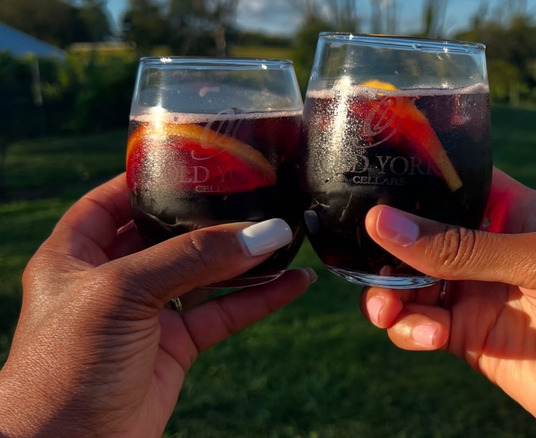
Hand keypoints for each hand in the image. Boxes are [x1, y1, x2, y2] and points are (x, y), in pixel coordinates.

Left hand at [0, 174, 315, 437]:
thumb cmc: (65, 366)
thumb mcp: (122, 292)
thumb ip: (193, 258)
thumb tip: (265, 233)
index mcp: (74, 255)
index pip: (110, 200)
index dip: (147, 178)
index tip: (195, 161)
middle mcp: (110, 280)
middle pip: (167, 234)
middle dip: (210, 217)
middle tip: (256, 194)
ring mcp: (145, 315)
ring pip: (204, 275)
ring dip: (244, 259)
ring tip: (288, 236)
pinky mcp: (175, 348)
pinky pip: (224, 313)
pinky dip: (260, 299)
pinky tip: (294, 283)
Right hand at [360, 168, 535, 436]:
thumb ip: (463, 248)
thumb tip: (384, 223)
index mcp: (519, 213)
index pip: (457, 184)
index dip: (414, 183)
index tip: (368, 188)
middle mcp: (495, 251)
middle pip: (423, 238)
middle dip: (390, 251)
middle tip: (367, 268)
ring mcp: (482, 296)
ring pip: (414, 285)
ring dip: (389, 295)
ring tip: (386, 313)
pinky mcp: (473, 341)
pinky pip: (423, 327)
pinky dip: (410, 330)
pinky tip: (424, 337)